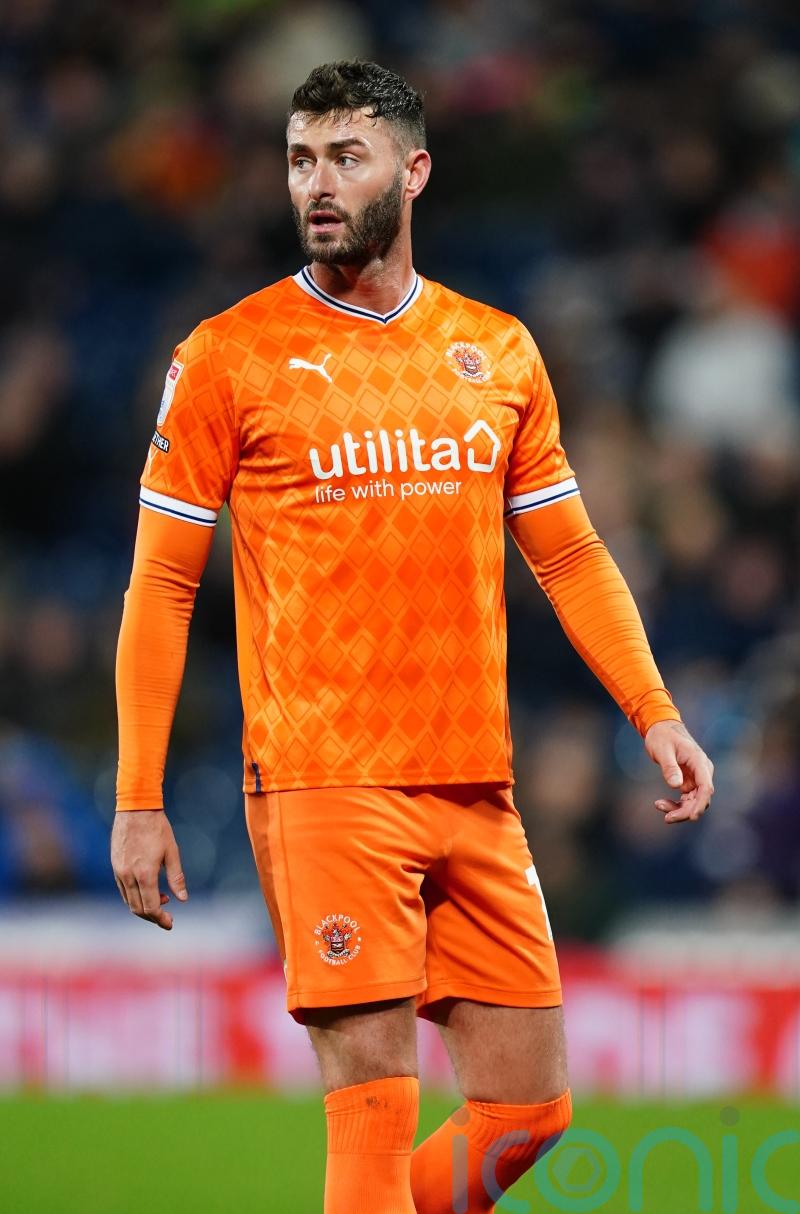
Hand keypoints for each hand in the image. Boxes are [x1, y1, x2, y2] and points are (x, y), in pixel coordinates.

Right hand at [110, 810, 187, 929]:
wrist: (136, 809)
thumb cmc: (157, 828)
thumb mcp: (172, 851)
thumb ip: (177, 877)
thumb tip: (183, 899)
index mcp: (145, 874)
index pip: (151, 907)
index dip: (161, 919)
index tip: (170, 923)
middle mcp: (128, 876)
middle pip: (138, 908)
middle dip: (152, 917)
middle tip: (167, 918)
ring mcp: (119, 871)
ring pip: (129, 901)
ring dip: (143, 907)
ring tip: (162, 900)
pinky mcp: (115, 866)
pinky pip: (123, 890)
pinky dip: (135, 896)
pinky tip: (148, 889)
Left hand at [644, 720, 713, 824]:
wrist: (662, 729)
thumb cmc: (662, 737)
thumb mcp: (663, 750)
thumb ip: (670, 767)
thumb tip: (676, 785)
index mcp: (699, 762)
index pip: (706, 787)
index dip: (701, 803)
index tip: (693, 816)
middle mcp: (702, 772)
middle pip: (701, 799)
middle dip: (686, 811)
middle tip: (667, 818)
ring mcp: (697, 778)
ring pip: (694, 802)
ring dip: (679, 809)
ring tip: (659, 806)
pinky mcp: (690, 782)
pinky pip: (686, 799)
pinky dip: (675, 804)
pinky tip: (660, 804)